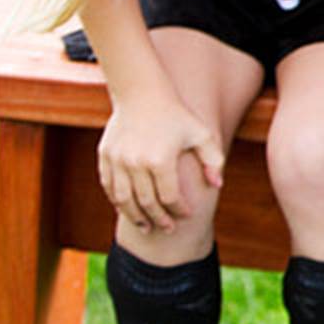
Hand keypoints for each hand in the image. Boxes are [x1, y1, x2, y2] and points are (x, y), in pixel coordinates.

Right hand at [95, 94, 224, 232]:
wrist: (142, 94)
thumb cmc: (176, 115)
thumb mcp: (202, 134)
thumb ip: (213, 160)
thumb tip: (218, 185)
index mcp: (160, 160)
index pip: (169, 197)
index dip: (178, 210)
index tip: (185, 215)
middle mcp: (135, 163)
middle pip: (146, 202)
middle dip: (158, 219)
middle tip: (167, 228)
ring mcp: (117, 160)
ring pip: (123, 199)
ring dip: (135, 216)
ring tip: (146, 227)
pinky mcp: (105, 156)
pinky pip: (109, 186)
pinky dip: (118, 201)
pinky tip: (128, 208)